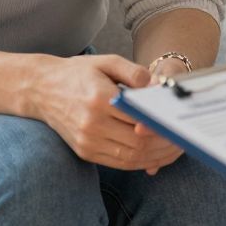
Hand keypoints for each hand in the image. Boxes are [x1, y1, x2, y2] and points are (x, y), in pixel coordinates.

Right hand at [24, 54, 182, 172]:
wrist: (41, 89)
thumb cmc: (77, 73)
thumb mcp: (106, 62)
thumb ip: (134, 72)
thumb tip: (158, 87)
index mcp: (99, 99)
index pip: (139, 120)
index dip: (163, 126)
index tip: (180, 125)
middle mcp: (91, 124)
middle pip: (138, 144)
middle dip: (165, 145)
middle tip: (184, 139)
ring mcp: (87, 141)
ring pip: (131, 158)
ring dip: (156, 158)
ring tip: (174, 149)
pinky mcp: (84, 152)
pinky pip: (119, 163)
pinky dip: (141, 163)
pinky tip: (155, 156)